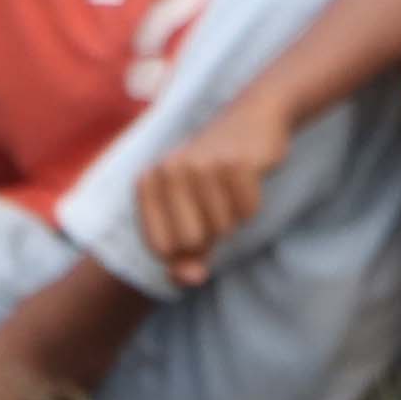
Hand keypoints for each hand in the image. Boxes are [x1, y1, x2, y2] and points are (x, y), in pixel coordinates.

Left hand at [137, 94, 294, 273]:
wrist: (251, 119)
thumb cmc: (214, 176)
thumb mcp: (192, 214)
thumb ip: (183, 255)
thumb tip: (188, 280)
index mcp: (148, 182)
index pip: (162, 249)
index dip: (184, 251)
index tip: (194, 226)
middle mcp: (168, 170)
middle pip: (192, 242)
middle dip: (211, 234)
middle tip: (215, 203)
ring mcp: (202, 165)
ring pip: (223, 229)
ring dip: (233, 217)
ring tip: (229, 187)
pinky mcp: (236, 164)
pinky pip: (248, 213)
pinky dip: (252, 204)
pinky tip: (248, 178)